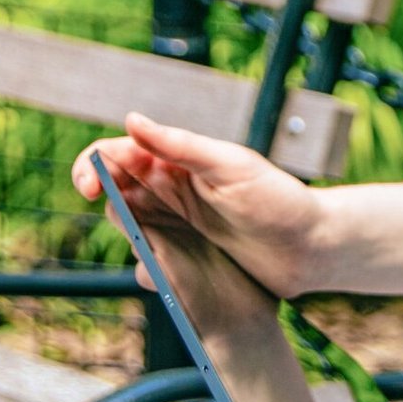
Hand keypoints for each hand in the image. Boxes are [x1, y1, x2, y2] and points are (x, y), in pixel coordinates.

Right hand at [72, 113, 320, 298]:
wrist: (313, 248)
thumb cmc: (279, 200)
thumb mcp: (231, 167)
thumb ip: (180, 146)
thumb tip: (131, 120)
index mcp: (177, 162)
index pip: (117, 154)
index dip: (92, 166)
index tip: (89, 187)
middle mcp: (171, 191)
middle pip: (116, 195)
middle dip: (113, 211)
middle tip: (137, 230)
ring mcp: (178, 225)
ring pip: (130, 233)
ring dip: (135, 245)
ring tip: (167, 259)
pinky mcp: (188, 257)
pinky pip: (152, 264)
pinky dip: (153, 272)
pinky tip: (175, 281)